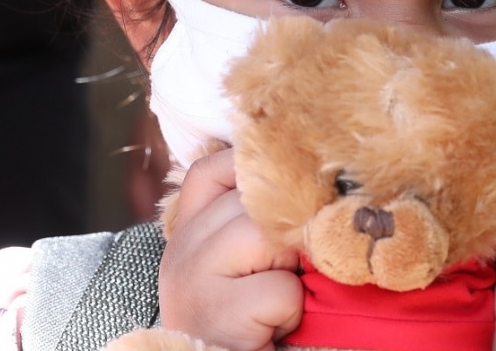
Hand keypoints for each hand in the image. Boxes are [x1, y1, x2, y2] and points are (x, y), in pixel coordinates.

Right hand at [157, 149, 302, 350]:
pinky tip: (272, 327)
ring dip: (290, 269)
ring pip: (267, 235)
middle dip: (287, 232)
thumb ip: (257, 224)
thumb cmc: (246, 324)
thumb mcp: (244, 265)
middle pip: (252, 200)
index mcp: (188, 232)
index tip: (287, 197)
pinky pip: (280, 289)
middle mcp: (182, 247)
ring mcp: (192, 277)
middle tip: (290, 272)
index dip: (254, 172)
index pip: (213, 170)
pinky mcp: (216, 312)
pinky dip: (291, 310)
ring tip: (277, 300)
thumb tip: (313, 185)